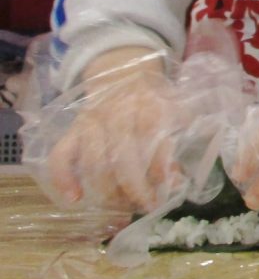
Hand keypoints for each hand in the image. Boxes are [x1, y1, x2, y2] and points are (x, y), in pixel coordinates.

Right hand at [45, 48, 182, 212]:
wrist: (124, 72)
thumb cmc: (155, 98)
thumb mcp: (176, 109)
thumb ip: (177, 142)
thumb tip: (176, 180)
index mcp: (149, 105)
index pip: (152, 137)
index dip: (160, 166)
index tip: (169, 188)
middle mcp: (118, 114)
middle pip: (122, 156)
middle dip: (134, 188)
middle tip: (147, 206)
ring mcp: (92, 122)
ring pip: (94, 162)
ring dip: (107, 191)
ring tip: (123, 206)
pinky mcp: (72, 130)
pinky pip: (60, 155)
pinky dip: (64, 178)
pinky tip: (75, 198)